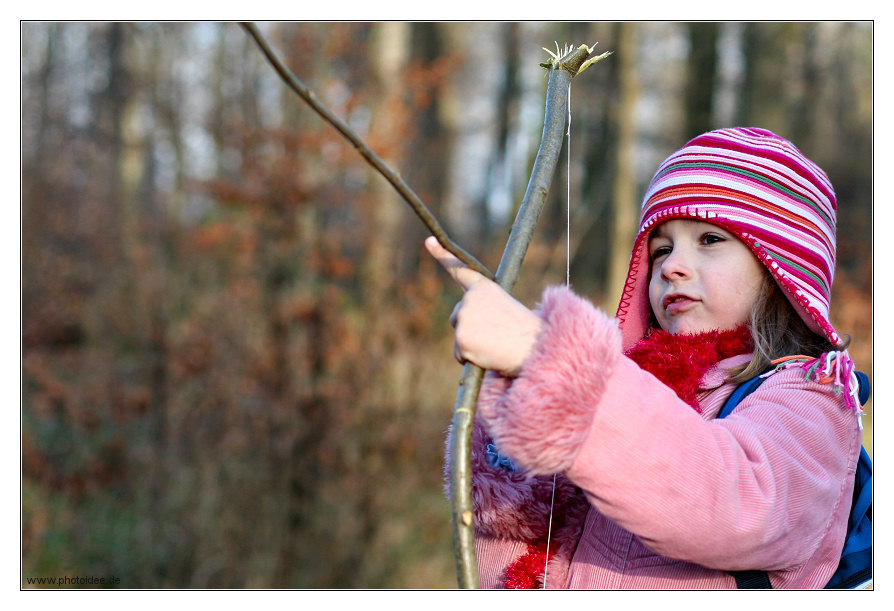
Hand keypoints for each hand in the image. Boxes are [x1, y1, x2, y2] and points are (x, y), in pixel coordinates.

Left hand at [425, 236, 541, 375]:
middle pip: (457, 315)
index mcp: (484, 287)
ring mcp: (464, 317)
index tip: (429, 241)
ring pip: (458, 335)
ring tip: (495, 344)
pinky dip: (470, 359)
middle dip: (470, 327)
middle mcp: (470, 298)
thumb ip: (485, 308)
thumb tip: (471, 324)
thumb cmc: (527, 332)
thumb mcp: (506, 308)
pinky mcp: (460, 338)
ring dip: (471, 344)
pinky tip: (489, 354)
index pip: (460, 269)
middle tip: (494, 334)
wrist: (535, 347)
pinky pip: (459, 354)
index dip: (442, 254)